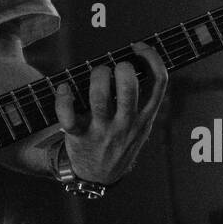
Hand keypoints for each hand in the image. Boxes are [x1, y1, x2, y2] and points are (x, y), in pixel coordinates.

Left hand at [54, 42, 167, 184]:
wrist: (99, 177)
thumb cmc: (118, 142)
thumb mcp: (140, 128)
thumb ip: (141, 102)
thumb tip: (135, 62)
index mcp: (144, 118)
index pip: (159, 83)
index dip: (152, 59)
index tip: (138, 47)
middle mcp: (126, 123)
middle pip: (129, 87)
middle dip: (121, 67)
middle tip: (114, 68)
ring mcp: (102, 130)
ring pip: (99, 96)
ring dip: (96, 77)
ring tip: (95, 74)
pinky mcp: (79, 136)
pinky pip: (68, 115)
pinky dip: (63, 98)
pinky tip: (64, 88)